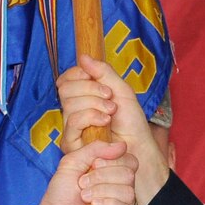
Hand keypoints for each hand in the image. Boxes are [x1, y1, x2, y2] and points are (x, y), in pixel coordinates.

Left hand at [26, 139, 134, 204]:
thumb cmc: (61, 195)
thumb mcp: (72, 163)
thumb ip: (94, 149)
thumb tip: (121, 145)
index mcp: (113, 174)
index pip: (129, 160)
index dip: (110, 160)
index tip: (91, 166)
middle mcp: (121, 190)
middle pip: (129, 174)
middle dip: (102, 177)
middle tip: (82, 184)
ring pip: (128, 192)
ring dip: (101, 192)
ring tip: (85, 198)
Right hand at [56, 58, 170, 204]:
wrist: (138, 147)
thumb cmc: (131, 123)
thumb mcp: (121, 90)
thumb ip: (103, 72)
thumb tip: (83, 57)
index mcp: (82, 98)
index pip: (66, 80)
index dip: (78, 74)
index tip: (97, 78)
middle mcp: (73, 112)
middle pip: (66, 89)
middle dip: (90, 88)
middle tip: (110, 97)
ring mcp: (71, 128)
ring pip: (69, 103)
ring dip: (94, 102)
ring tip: (111, 112)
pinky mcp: (72, 143)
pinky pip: (73, 121)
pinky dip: (91, 116)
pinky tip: (105, 121)